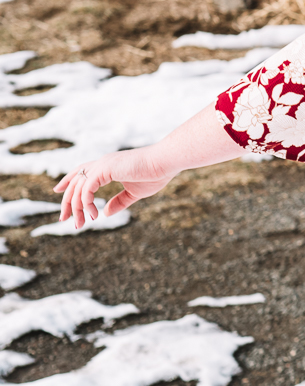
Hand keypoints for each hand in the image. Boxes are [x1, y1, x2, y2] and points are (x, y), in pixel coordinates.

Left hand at [53, 148, 174, 227]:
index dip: (68, 180)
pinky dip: (86, 203)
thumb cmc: (155, 174)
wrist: (166, 162)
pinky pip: (86, 189)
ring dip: (76, 208)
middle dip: (67, 201)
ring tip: (80, 223)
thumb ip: (119, 202)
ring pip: (78, 188)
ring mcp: (102, 165)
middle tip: (63, 219)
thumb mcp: (135, 192)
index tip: (57, 190)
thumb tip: (105, 213)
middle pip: (75, 181)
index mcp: (108, 165)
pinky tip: (94, 214)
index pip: (81, 171)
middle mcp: (102, 163)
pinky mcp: (105, 169)